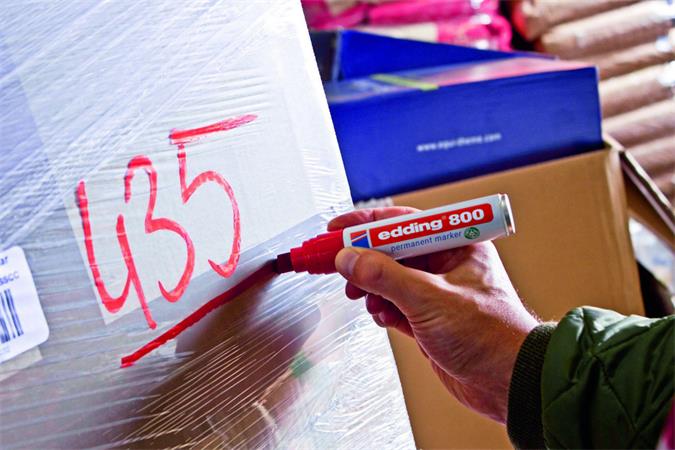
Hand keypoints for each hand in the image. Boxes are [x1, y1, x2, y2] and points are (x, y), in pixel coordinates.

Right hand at [328, 207, 538, 422]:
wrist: (510, 384)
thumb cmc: (491, 336)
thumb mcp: (430, 299)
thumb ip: (385, 276)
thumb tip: (349, 258)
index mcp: (457, 244)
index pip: (403, 223)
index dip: (366, 224)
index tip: (336, 228)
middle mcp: (447, 264)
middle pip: (392, 251)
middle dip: (363, 259)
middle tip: (336, 265)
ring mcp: (437, 293)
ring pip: (390, 279)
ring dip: (371, 287)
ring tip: (359, 296)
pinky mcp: (429, 319)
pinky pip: (394, 304)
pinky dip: (382, 308)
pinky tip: (381, 316)